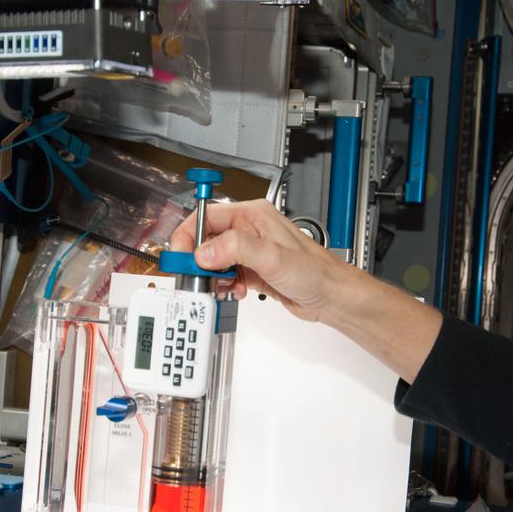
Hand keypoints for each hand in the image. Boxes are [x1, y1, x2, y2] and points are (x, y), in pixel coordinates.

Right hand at [170, 199, 353, 322]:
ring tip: (224, 286)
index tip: (180, 256)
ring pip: (213, 260)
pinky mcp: (252, 270)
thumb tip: (205, 252)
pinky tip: (236, 291)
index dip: (188, 235)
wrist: (332, 296)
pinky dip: (224, 286)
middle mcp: (249, 229)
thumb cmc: (316, 272)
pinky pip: (225, 275)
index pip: (206, 215)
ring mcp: (250, 251)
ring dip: (213, 276)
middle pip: (206, 239)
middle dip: (199, 260)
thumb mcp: (273, 257)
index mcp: (253, 215)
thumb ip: (236, 249)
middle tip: (199, 277)